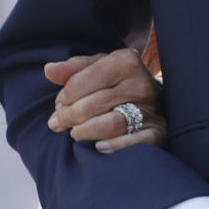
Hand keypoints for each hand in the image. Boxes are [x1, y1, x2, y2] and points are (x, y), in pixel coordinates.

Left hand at [44, 48, 165, 150]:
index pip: (80, 82)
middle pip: (92, 105)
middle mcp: (141, 83)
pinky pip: (135, 143)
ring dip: (85, 132)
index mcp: (126, 61)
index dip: (63, 97)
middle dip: (68, 117)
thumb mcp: (99, 68)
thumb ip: (74, 69)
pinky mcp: (158, 132)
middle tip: (58, 123)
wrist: (159, 99)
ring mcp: (152, 109)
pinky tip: (99, 147)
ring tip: (75, 133)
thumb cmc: (120, 82)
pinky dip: (115, 146)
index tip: (59, 105)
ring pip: (109, 124)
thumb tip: (49, 70)